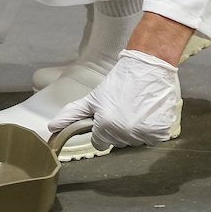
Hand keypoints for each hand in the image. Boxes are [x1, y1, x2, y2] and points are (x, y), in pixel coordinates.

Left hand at [48, 49, 179, 150]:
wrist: (148, 67)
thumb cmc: (118, 81)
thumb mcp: (93, 97)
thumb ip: (71, 114)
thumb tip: (51, 127)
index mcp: (106, 125)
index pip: (99, 144)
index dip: (101, 130)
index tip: (107, 116)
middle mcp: (125, 132)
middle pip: (117, 143)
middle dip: (118, 129)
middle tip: (122, 109)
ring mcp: (143, 134)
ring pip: (134, 142)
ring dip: (134, 130)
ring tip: (135, 108)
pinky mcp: (159, 133)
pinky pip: (151, 140)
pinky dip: (150, 129)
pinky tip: (147, 112)